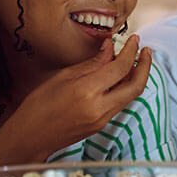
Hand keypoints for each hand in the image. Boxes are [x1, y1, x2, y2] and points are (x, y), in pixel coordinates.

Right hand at [0, 35, 152, 160]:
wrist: (30, 137)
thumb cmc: (39, 105)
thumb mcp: (63, 77)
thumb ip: (91, 63)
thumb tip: (109, 48)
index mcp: (87, 91)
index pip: (120, 68)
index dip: (131, 51)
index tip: (134, 39)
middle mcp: (99, 107)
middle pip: (136, 85)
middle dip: (145, 65)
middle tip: (145, 50)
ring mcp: (102, 119)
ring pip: (131, 95)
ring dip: (137, 77)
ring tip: (135, 61)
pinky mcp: (101, 125)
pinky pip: (121, 103)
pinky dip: (125, 88)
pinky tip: (120, 77)